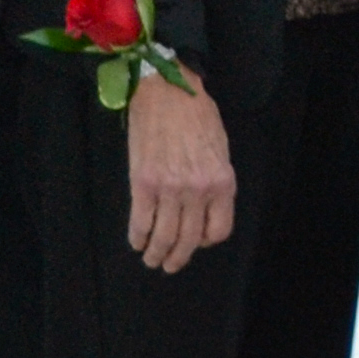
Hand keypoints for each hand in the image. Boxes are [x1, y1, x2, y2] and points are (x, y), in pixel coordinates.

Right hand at [124, 77, 237, 274]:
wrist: (167, 92)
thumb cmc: (197, 115)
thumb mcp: (220, 149)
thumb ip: (215, 181)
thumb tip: (205, 209)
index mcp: (222, 182)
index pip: (219, 230)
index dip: (206, 241)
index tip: (196, 242)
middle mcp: (198, 190)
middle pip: (189, 240)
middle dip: (177, 258)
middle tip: (169, 265)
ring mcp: (170, 189)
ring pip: (163, 237)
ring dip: (156, 254)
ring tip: (151, 259)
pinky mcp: (143, 183)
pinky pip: (140, 223)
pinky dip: (137, 237)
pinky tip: (136, 241)